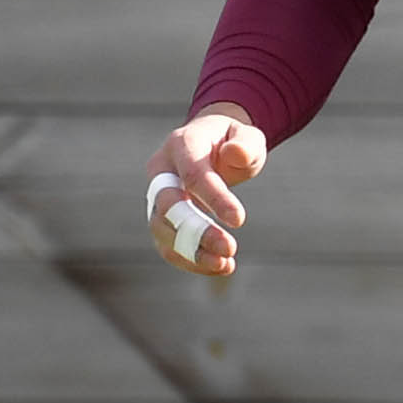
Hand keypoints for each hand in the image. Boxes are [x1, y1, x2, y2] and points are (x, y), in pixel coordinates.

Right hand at [145, 108, 266, 278]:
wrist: (210, 146)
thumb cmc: (231, 142)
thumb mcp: (246, 136)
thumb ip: (245, 144)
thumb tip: (236, 154)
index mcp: (181, 145)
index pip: (193, 175)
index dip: (215, 199)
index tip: (239, 220)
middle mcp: (161, 171)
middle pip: (168, 206)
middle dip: (197, 231)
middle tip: (230, 248)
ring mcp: (156, 196)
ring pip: (161, 230)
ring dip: (192, 252)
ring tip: (226, 264)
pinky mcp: (160, 219)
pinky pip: (167, 245)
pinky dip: (190, 260)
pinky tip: (219, 266)